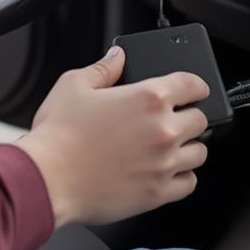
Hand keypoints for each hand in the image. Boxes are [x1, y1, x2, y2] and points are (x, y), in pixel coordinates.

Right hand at [14, 46, 209, 227]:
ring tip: (170, 147)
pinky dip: (183, 176)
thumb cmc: (58, 135)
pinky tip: (167, 171)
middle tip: (173, 119)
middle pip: (201, 119)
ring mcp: (164, 163)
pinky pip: (189, 183)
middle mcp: (163, 129)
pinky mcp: (158, 192)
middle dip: (189, 116)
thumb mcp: (74, 86)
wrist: (48, 179)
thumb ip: (103, 68)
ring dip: (188, 147)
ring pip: (199, 152)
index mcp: (148, 97)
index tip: (195, 90)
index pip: (193, 84)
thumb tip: (118, 57)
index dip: (197, 84)